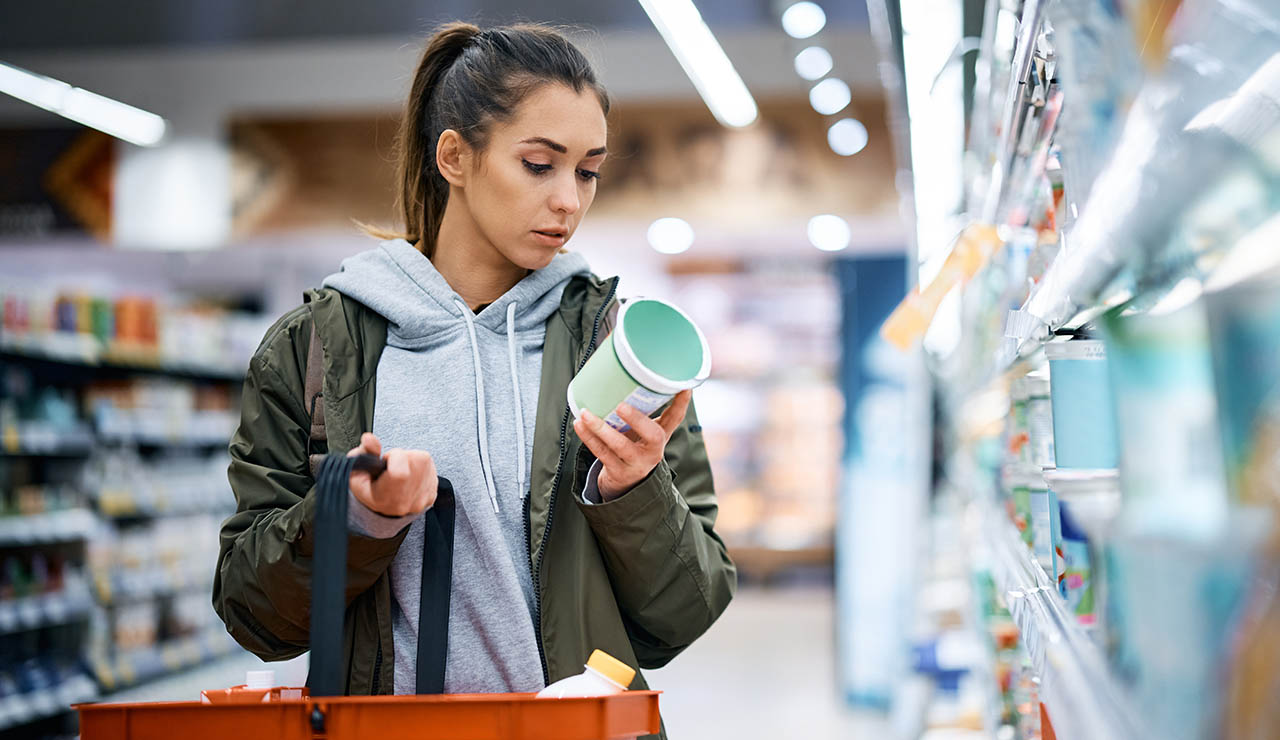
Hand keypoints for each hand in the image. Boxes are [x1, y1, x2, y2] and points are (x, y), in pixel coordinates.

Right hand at [346, 433, 437, 516]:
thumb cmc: (368, 490)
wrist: (381, 510)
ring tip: (400, 470)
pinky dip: (420, 467)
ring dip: (412, 459)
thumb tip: (369, 438)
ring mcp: (422, 498)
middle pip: (416, 460)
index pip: (400, 472)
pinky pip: (431, 468)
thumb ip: (363, 453)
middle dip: (403, 456)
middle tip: (392, 466)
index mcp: (386, 498)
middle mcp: (407, 501)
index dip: (394, 457)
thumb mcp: (356, 473)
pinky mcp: (432, 493)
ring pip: (425, 461)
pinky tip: (408, 476)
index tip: (386, 460)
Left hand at [572, 390, 690, 500]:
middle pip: (653, 436)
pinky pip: (602, 453)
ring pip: (620, 446)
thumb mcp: (642, 433)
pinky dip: (589, 438)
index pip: (675, 419)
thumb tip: (618, 372)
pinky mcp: (619, 472)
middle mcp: (653, 451)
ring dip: (601, 428)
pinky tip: (580, 425)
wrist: (625, 485)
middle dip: (638, 420)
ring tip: (586, 414)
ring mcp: (637, 463)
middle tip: (621, 406)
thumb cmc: (633, 448)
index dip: (681, 403)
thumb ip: (639, 411)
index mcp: (660, 437)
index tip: (684, 387)